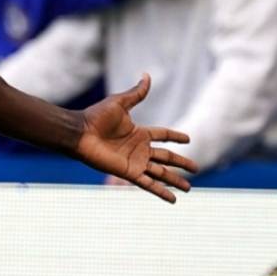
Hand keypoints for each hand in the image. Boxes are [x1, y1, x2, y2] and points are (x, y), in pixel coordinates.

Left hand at [74, 74, 196, 201]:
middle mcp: (139, 148)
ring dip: (175, 180)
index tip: (188, 139)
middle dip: (181, 163)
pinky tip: (173, 200)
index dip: (175, 137)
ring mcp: (135, 161)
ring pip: (161, 172)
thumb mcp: (120, 102)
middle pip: (166, 157)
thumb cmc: (96, 117)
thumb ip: (136, 93)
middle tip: (196, 168)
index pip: (163, 135)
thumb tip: (147, 75)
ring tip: (189, 188)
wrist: (80, 133)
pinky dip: (161, 192)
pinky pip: (148, 184)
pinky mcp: (129, 172)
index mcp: (139, 132)